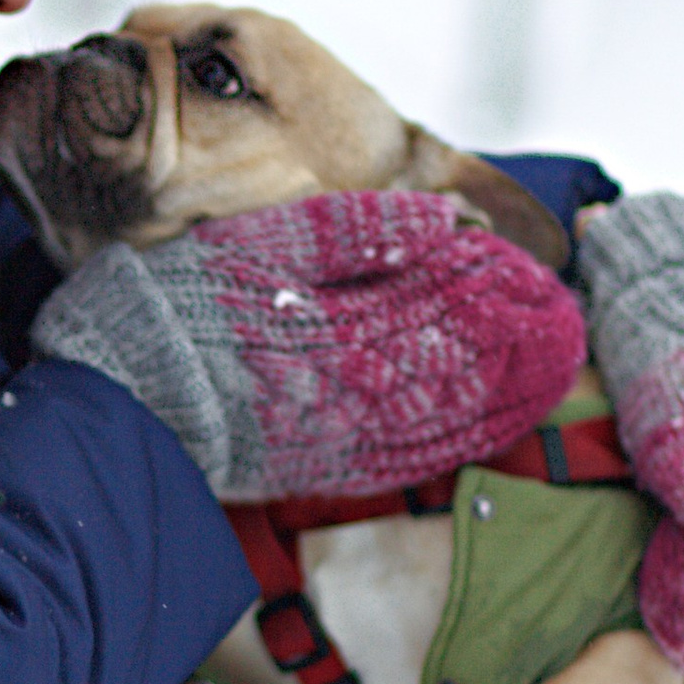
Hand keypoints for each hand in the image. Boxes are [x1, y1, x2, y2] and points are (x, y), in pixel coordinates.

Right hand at [30, 187, 587, 502]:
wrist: (119, 399)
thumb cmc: (175, 307)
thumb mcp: (260, 243)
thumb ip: (357, 231)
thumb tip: (446, 219)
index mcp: (347, 321)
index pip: (448, 303)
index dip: (497, 291)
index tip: (539, 277)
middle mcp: (356, 385)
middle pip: (459, 362)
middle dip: (515, 344)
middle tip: (564, 326)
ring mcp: (340, 432)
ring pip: (444, 413)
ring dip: (501, 393)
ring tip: (548, 370)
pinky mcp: (319, 464)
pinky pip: (403, 455)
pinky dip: (452, 439)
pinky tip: (483, 427)